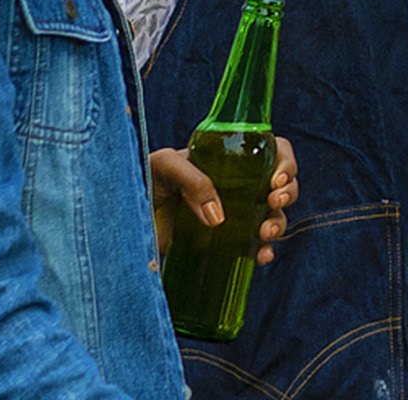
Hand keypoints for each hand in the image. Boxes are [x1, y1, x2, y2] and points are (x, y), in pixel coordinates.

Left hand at [149, 137, 297, 266]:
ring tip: (266, 233)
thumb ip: (192, 180)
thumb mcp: (164, 166)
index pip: (271, 150)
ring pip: (273, 215)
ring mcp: (232, 215)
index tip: (276, 180)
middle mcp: (237, 185)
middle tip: (274, 201)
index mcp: (229, 158)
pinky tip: (261, 257)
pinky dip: (264, 251)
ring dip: (279, 222)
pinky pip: (254, 246)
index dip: (284, 161)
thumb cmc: (140, 182)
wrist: (119, 222)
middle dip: (288, 192)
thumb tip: (218, 217)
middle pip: (281, 183)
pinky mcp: (222, 244)